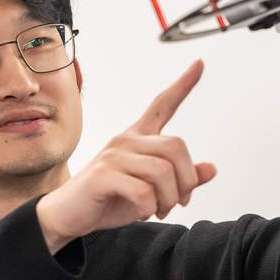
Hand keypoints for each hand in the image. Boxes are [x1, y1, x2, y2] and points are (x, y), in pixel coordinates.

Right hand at [35, 60, 219, 253]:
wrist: (69, 216)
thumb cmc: (109, 199)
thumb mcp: (151, 191)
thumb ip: (180, 180)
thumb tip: (211, 169)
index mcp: (137, 138)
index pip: (162, 105)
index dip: (183, 85)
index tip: (200, 63)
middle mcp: (126, 140)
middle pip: (176, 146)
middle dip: (186, 180)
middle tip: (179, 202)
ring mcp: (113, 155)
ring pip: (163, 172)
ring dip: (169, 199)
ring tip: (158, 209)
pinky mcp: (103, 175)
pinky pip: (143, 191)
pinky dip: (148, 208)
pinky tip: (140, 211)